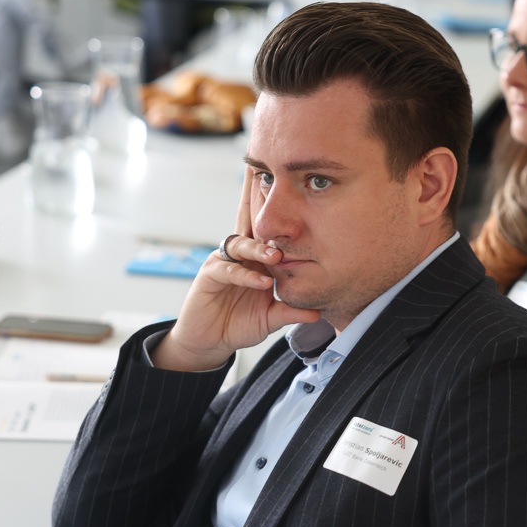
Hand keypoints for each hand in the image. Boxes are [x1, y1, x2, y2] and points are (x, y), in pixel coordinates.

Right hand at [152, 168, 319, 371]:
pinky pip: (227, 270)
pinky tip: (260, 281)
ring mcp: (224, 262)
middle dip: (257, 198)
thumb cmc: (239, 323)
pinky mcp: (209, 275)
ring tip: (275, 257)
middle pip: (249, 220)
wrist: (210, 342)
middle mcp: (241, 254)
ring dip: (259, 249)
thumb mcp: (271, 317)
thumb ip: (291, 311)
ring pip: (241, 244)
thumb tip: (317, 312)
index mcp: (257, 257)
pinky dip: (244, 275)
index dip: (276, 207)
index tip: (289, 184)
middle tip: (273, 184)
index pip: (268, 227)